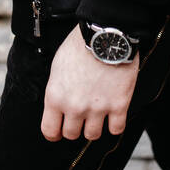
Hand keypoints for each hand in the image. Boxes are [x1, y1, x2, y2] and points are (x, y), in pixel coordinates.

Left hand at [42, 25, 138, 142]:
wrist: (106, 34)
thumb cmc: (80, 45)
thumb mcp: (57, 66)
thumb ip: (57, 90)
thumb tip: (59, 104)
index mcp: (56, 97)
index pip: (50, 131)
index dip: (55, 132)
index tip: (60, 129)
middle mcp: (75, 107)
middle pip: (72, 135)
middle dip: (75, 126)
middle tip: (81, 115)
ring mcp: (98, 108)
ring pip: (93, 135)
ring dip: (94, 126)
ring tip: (97, 113)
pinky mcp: (119, 105)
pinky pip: (116, 129)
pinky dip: (115, 124)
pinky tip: (114, 114)